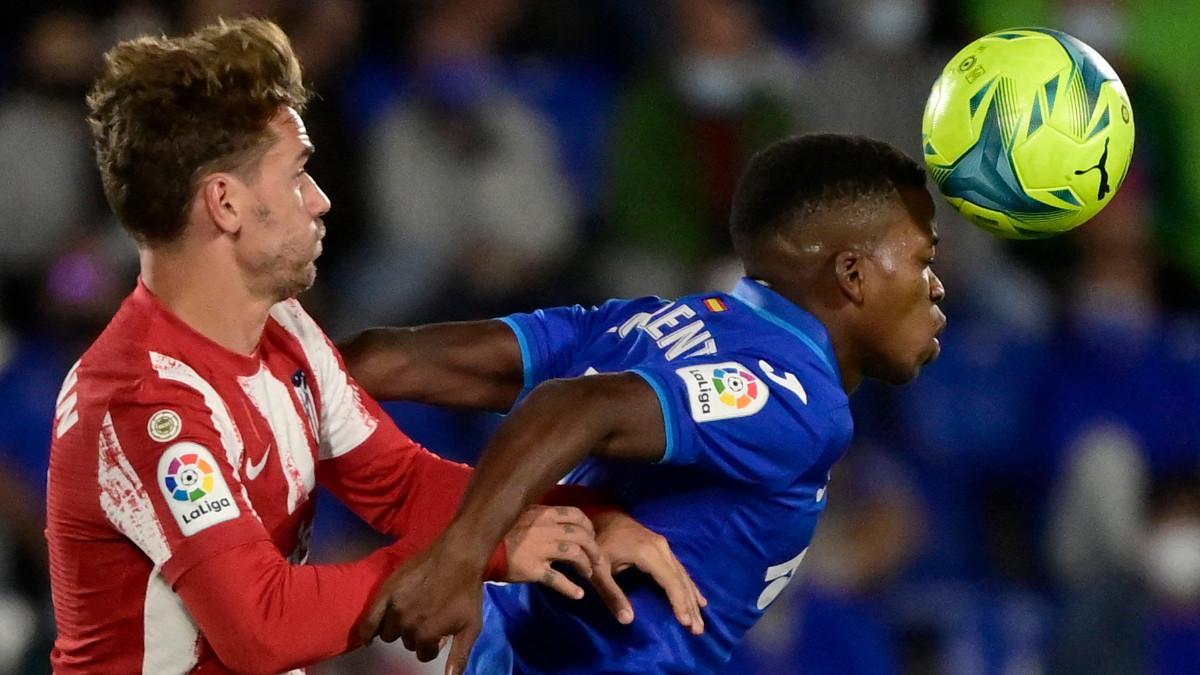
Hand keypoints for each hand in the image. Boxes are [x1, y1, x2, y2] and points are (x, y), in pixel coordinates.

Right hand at [358, 536, 485, 674]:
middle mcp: (407, 625)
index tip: (439, 635)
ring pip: (389, 633)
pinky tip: (369, 638)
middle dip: (417, 636)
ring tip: (412, 616)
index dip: (433, 645)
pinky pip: (368, 620)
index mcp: (427, 635)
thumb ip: (459, 656)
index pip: (423, 653)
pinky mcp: (385, 592)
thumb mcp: (470, 626)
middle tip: (428, 620)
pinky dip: (367, 631)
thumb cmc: (467, 591)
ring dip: (399, 630)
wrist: (458, 556)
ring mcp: (394, 608)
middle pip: (407, 642)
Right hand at [504, 505, 606, 599]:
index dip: (588, 526)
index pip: (576, 515)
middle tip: (597, 559)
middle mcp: (546, 529)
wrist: (478, 548)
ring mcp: (540, 549)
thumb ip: (539, 516)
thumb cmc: (499, 531)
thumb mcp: (520, 514)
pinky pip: (557, 580)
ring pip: (575, 555)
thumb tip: (556, 519)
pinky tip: (578, 594)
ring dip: (586, 565)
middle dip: (594, 548)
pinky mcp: (533, 570)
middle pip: (581, 535)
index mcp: (543, 513)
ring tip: (588, 574)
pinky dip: (570, 589)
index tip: (591, 535)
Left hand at [589, 511, 707, 634]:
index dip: (679, 603)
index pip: (670, 582)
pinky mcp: (662, 546)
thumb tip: (627, 620)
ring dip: (693, 598)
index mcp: (648, 553)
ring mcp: (663, 545)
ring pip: (683, 575)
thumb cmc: (598, 543)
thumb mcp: (598, 571)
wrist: (600, 514)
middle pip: (680, 580)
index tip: (685, 623)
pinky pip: (680, 568)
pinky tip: (699, 598)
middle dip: (690, 606)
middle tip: (698, 630)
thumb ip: (611, 594)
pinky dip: (689, 585)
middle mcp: (661, 548)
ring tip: (700, 622)